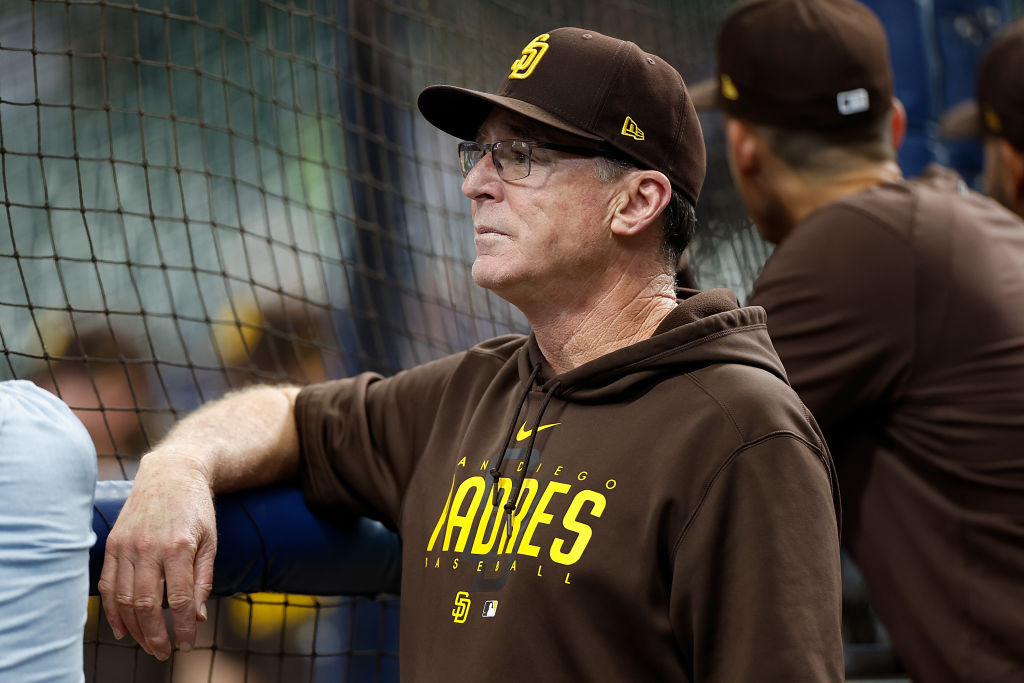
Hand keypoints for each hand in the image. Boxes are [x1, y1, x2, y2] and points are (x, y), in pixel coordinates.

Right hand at [97, 452, 216, 659]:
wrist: (172, 473)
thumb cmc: (197, 509)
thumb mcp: (210, 541)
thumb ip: (203, 580)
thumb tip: (198, 617)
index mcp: (180, 547)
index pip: (180, 599)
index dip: (183, 627)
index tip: (187, 645)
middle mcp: (149, 547)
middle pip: (147, 604)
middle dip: (155, 635)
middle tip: (164, 653)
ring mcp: (127, 545)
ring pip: (124, 599)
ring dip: (134, 629)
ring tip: (147, 645)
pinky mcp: (112, 544)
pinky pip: (107, 584)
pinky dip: (112, 610)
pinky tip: (122, 628)